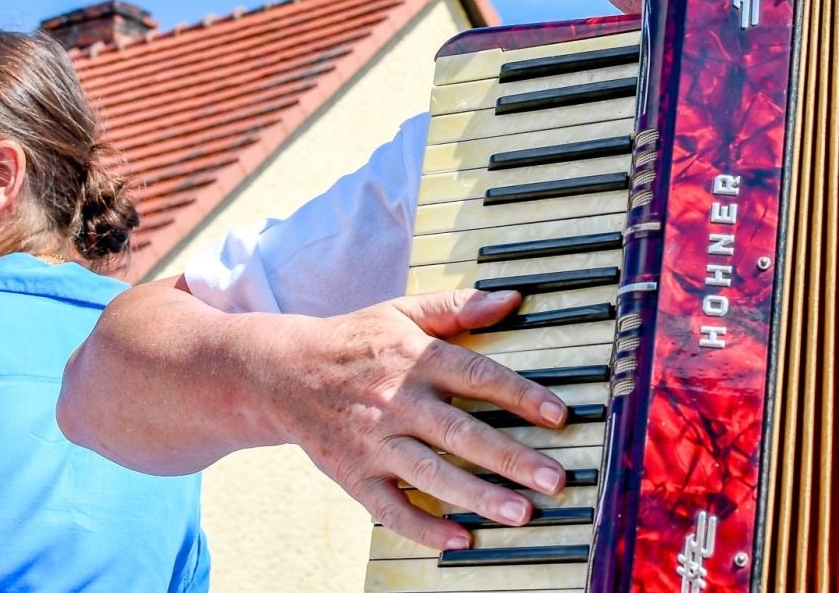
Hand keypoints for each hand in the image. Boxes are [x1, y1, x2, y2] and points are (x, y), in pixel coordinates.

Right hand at [267, 288, 568, 549]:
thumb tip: (511, 299)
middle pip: (461, 433)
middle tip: (554, 479)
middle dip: (510, 458)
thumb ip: (458, 308)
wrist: (280, 374)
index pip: (477, 376)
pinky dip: (424, 527)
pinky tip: (460, 539)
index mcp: (415, 359)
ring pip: (432, 474)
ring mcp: (374, 443)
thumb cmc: (353, 342)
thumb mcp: (402, 312)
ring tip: (520, 513)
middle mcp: (398, 402)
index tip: (558, 415)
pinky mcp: (354, 475)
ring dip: (478, 496)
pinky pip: (391, 508)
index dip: (521, 395)